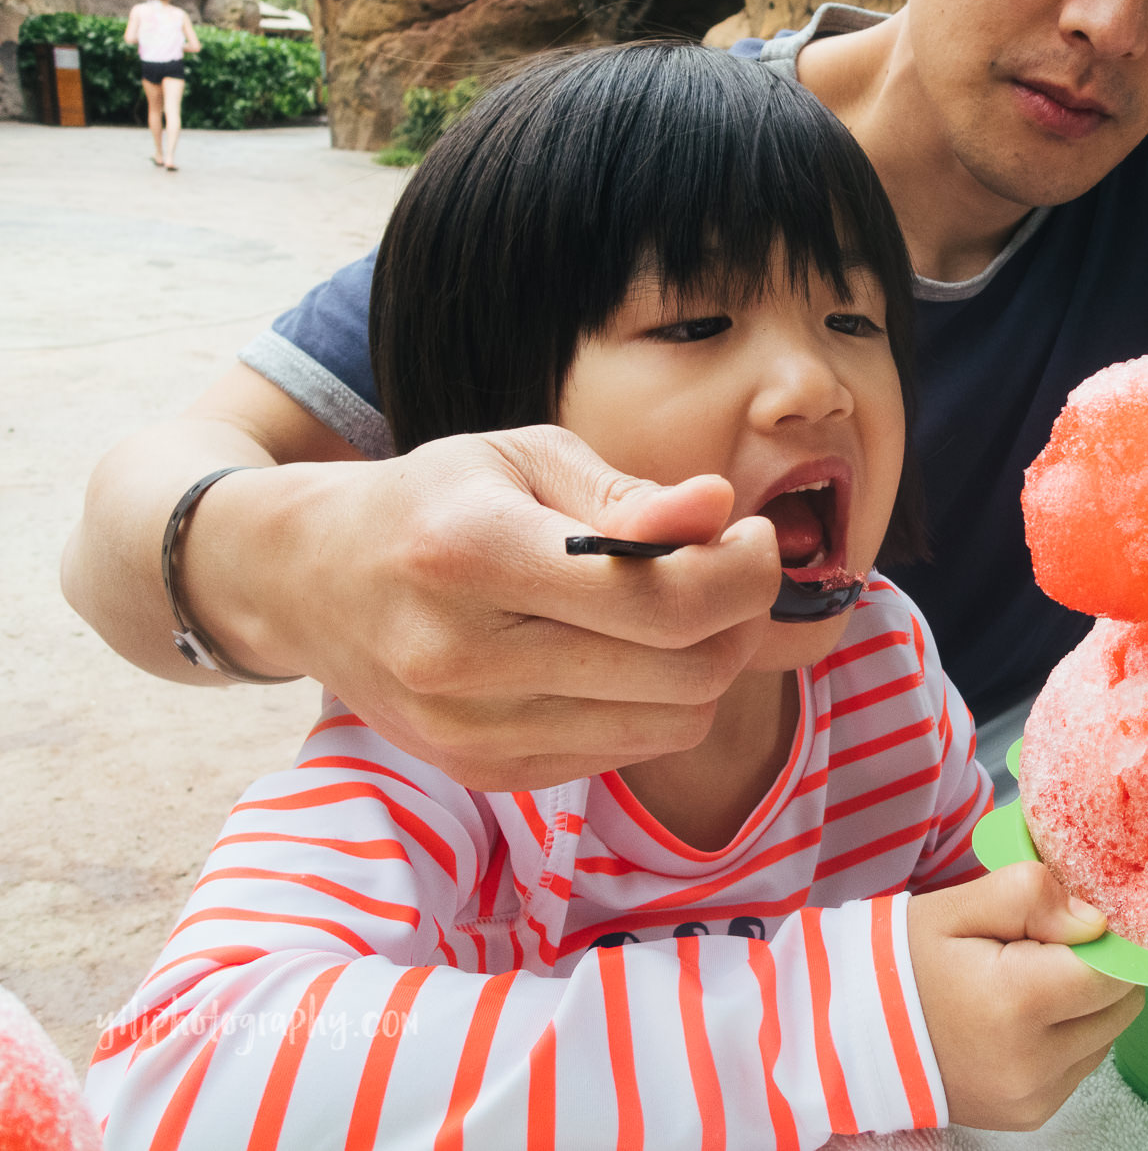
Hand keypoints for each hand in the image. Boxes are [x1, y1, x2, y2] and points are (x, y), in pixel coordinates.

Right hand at [186, 424, 781, 788]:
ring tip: (685, 608)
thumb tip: (721, 511)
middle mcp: (464, 655)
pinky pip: (627, 751)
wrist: (308, 581)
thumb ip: (628, 494)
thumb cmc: (432, 502)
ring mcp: (470, 730)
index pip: (660, 597)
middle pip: (682, 670)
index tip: (755, 535)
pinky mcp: (484, 772)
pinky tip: (628, 653)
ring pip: (670, 723)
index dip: (743, 571)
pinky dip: (656, 703)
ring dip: (708, 665)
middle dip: (740, 617)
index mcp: (472, 551)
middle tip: (733, 568)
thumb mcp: (522, 459)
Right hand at [909, 862, 1142, 1129]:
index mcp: (1016, 1000)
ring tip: (1026, 983)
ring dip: (1085, 1005)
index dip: (1103, 937)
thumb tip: (1095, 921)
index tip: (1069, 921)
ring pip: (1107, 1035)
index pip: (1114, 968)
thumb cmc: (905, 963)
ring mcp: (1034, 1097)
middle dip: (1097, 968)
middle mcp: (1033, 1062)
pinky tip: (1021, 1018)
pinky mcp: (1032, 1115)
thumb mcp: (957, 907)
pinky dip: (1067, 1037)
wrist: (853, 1035)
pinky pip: (1082, 1065)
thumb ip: (1030, 895)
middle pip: (1121, 1004)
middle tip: (1043, 948)